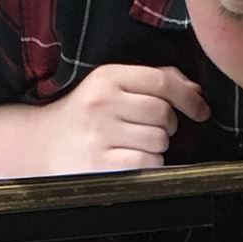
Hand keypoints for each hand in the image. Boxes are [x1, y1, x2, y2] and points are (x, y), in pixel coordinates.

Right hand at [38, 64, 208, 171]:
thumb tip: (195, 92)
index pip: (162, 82)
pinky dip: (149, 164)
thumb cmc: (86, 114)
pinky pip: (148, 163)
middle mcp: (102, 102)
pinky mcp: (100, 163)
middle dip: (169, 125)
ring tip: (137, 144)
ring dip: (157, 146)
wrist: (42, 144)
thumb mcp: (112, 87)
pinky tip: (133, 159)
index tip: (200, 110)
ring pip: (159, 140)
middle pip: (164, 114)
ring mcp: (100, 134)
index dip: (189, 98)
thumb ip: (154, 81)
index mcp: (107, 77)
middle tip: (155, 129)